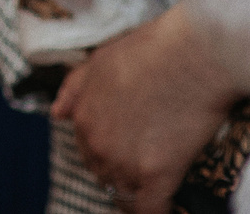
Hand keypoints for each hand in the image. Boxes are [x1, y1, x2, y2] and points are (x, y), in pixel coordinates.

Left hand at [52, 7, 239, 212]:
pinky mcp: (157, 174)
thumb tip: (56, 114)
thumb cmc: (150, 51)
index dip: (108, 155)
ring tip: (159, 187)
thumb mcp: (99, 61)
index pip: (89, 153)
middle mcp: (98, 144)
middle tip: (146, 166)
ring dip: (139, 193)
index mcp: (83, 118)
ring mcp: (126, 161)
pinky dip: (159, 212)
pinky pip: (150, 209)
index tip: (128, 153)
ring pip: (126, 195)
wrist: (192, 55)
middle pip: (105, 176)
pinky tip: (172, 209)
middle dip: (122, 174)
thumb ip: (75, 89)